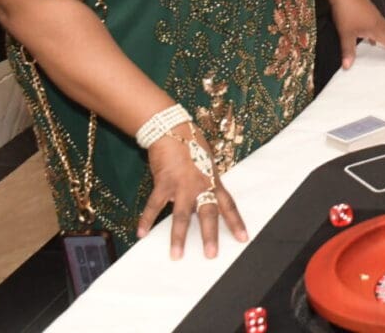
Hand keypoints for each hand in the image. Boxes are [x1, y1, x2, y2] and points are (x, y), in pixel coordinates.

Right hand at [137, 124, 246, 258]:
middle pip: (208, 214)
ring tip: (176, 255)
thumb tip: (207, 197)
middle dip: (210, 236)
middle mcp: (201, 185)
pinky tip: (141, 233)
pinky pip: (154, 205)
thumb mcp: (207, 163)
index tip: (243, 238)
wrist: (173, 129)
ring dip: (178, 237)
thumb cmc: (192, 144)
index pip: (228, 205)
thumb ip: (207, 182)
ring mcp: (182, 185)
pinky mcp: (164, 183)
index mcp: (213, 181)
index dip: (236, 222)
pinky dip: (146, 220)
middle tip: (211, 255)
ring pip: (181, 215)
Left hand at [327, 0, 384, 70]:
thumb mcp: (345, 33)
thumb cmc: (346, 11)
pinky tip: (375, 40)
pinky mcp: (370, 12)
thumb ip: (348, 50)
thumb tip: (348, 66)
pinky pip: (382, 26)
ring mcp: (376, 16)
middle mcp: (380, 23)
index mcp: (377, 29)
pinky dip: (384, 34)